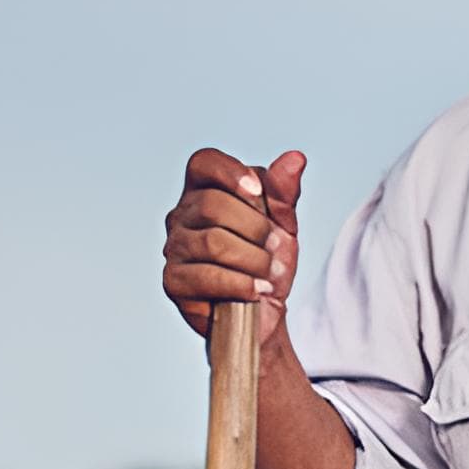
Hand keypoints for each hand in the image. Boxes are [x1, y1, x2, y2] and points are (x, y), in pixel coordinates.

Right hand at [162, 148, 306, 346]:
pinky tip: (257, 290)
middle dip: (256, 228)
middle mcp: (182, 216)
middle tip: (274, 247)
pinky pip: (207, 276)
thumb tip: (295, 158)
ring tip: (269, 272)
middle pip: (213, 204)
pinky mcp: (173, 282)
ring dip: (254, 260)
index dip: (231, 172)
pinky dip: (242, 284)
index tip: (258, 192)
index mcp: (205, 191)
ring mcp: (174, 249)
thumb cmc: (269, 260)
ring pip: (213, 242)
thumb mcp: (284, 223)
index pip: (203, 162)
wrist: (266, 309)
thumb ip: (285, 192)